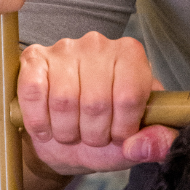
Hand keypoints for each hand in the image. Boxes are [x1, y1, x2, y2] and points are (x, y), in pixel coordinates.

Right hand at [16, 32, 175, 176]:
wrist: (64, 140)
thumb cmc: (104, 134)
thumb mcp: (135, 143)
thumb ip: (156, 144)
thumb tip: (148, 145)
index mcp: (131, 56)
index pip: (129, 96)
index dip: (122, 128)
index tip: (118, 135)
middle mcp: (98, 44)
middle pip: (96, 102)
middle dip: (93, 133)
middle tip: (92, 137)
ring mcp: (64, 49)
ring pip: (63, 101)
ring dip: (65, 130)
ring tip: (71, 132)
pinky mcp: (33, 59)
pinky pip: (33, 92)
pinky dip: (38, 120)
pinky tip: (46, 128)